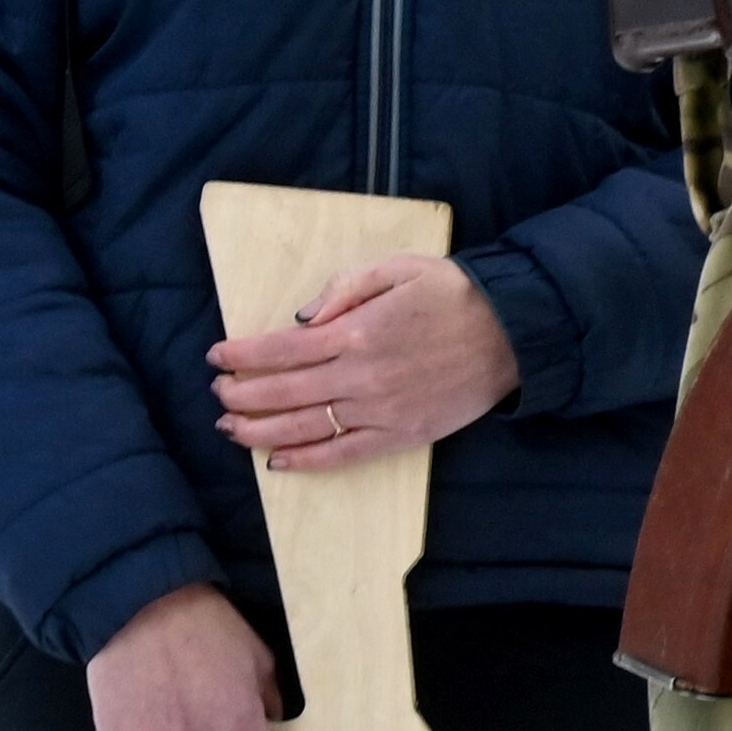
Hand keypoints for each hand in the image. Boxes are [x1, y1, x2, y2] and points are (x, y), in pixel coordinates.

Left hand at [210, 254, 521, 469]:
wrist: (515, 333)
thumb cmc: (455, 294)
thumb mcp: (399, 269)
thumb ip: (345, 287)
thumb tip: (299, 318)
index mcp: (356, 331)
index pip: (280, 349)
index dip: (241, 355)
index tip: (217, 356)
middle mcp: (361, 376)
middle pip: (282, 392)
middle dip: (241, 394)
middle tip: (218, 394)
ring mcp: (379, 411)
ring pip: (304, 427)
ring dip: (260, 431)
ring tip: (231, 428)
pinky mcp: (400, 435)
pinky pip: (343, 454)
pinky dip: (307, 461)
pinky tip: (278, 461)